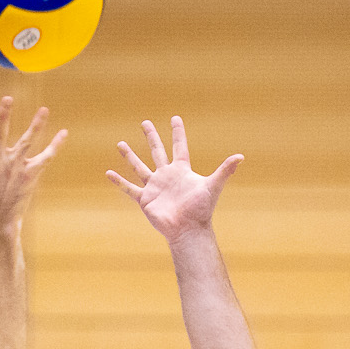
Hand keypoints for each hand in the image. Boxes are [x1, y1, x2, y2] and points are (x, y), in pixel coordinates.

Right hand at [0, 96, 66, 228]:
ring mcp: (14, 167)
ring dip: (36, 126)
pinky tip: (64, 133)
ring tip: (44, 110)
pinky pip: (45, 158)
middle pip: (0, 133)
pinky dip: (55, 146)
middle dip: (3, 115)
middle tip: (8, 98)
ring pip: (27, 142)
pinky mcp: (30, 175)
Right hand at [107, 117, 242, 241]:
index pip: (179, 146)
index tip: (175, 118)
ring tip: (120, 143)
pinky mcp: (146, 199)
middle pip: (157, 151)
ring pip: (140, 167)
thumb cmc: (201, 210)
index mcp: (182, 170)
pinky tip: (108, 173)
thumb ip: (225, 170)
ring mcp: (155, 187)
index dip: (178, 133)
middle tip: (145, 122)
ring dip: (130, 155)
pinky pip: (130, 188)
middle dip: (152, 137)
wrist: (188, 230)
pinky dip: (119, 182)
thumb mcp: (213, 186)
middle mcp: (167, 176)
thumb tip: (240, 156)